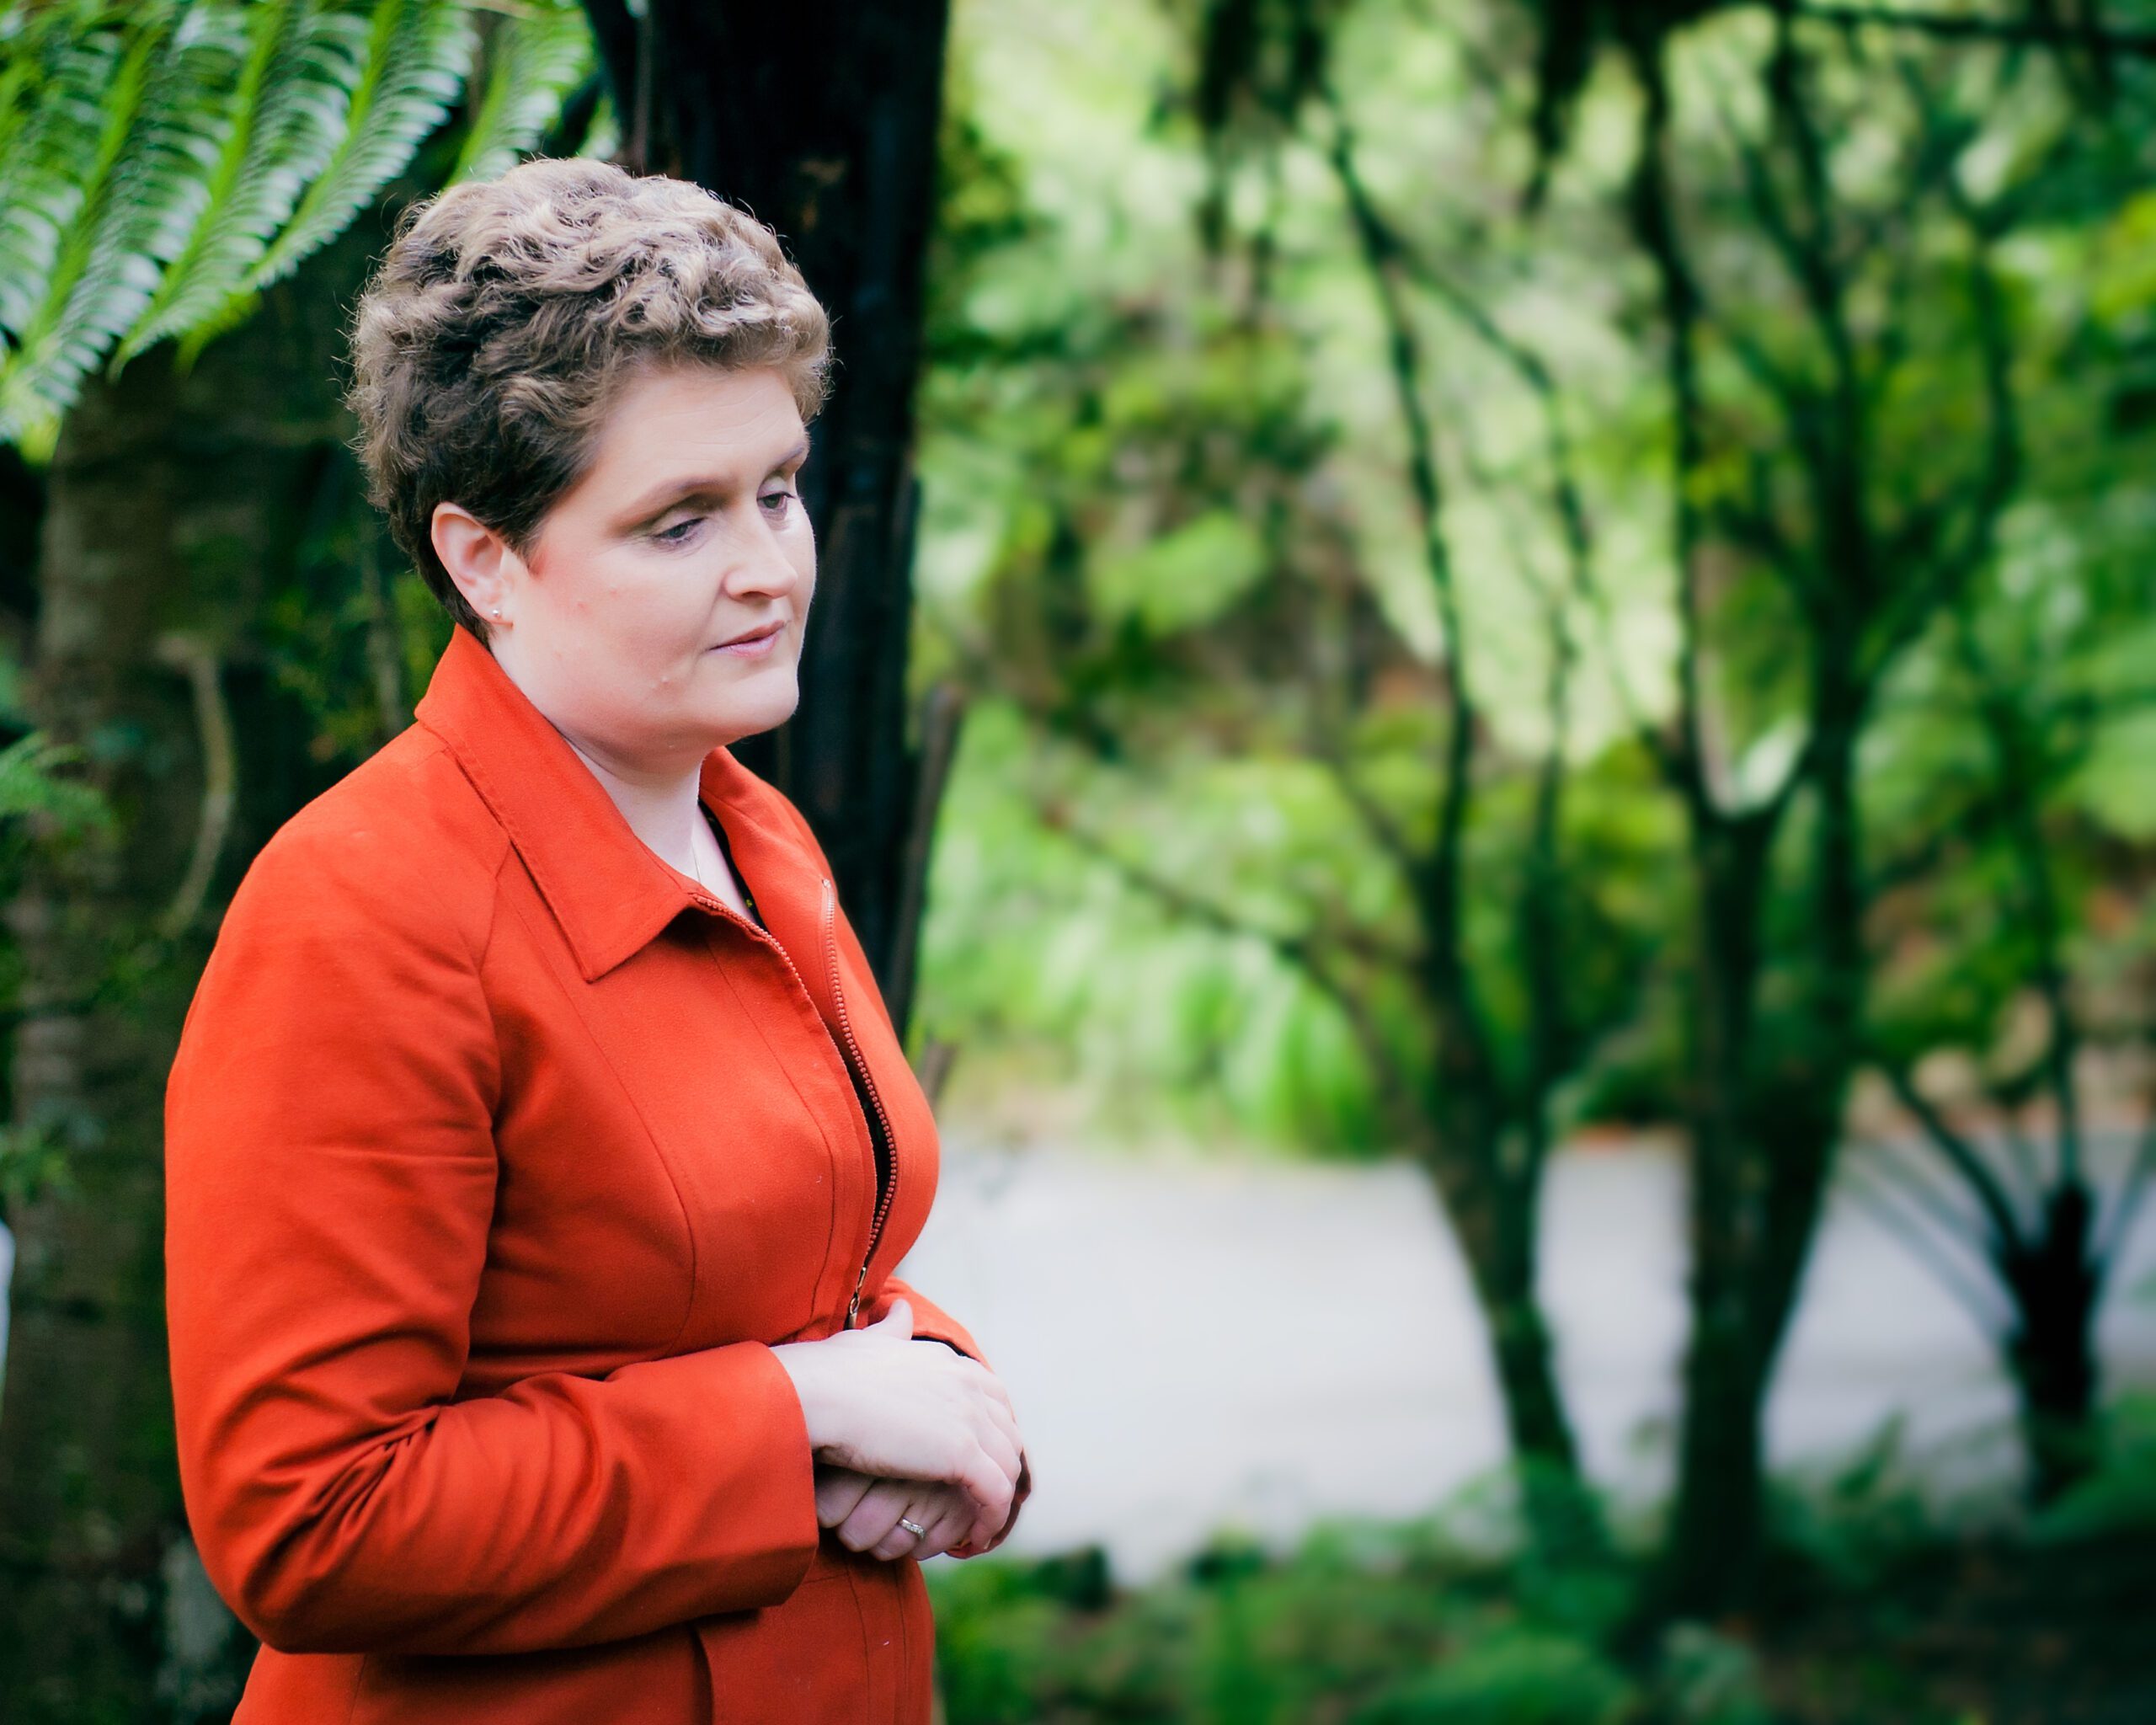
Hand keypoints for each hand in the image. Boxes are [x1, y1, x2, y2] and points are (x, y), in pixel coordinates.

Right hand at [770, 1299, 1022, 1546]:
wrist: (815, 1395)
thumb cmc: (829, 1372)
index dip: (992, 1430)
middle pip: (1008, 1431)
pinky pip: (995, 1494)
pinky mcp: (962, 1454)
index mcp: (948, 1362)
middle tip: (985, 1498)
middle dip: (1002, 1464)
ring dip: (998, 1498)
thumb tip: (901, 1308)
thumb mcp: (869, 1341)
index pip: (993, 1397)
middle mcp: (967, 1384)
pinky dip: (991, 1519)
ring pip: (1007, 1465)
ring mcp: (969, 1418)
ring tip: (982, 1526)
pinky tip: (976, 1539)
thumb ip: (891, 1328)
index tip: (980, 1460)